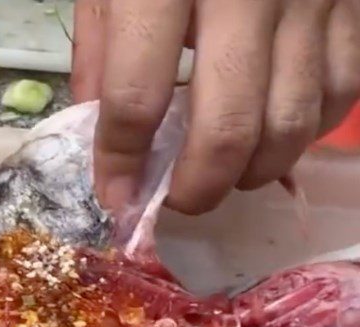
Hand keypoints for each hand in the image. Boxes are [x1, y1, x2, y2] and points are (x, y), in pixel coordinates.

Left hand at [72, 0, 359, 214]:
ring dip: (251, 173)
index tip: (113, 199)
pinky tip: (273, 134)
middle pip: (226, 129)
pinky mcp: (354, 2)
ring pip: (291, 125)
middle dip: (196, 190)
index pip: (137, 98)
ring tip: (223, 176)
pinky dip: (304, 135)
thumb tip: (98, 129)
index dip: (120, 164)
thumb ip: (100, 47)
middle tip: (176, 202)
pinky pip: (341, 93)